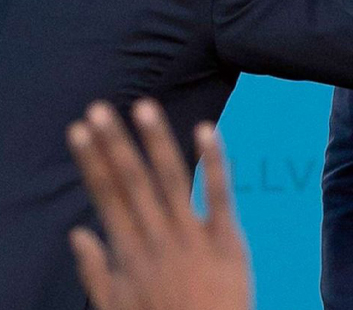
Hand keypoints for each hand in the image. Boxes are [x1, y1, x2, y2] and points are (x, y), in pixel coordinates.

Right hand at [66, 100, 248, 309]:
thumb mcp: (117, 307)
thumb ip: (96, 272)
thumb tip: (78, 234)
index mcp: (129, 255)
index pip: (106, 197)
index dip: (93, 161)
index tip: (80, 130)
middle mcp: (157, 242)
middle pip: (132, 184)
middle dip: (115, 145)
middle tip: (100, 108)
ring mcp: (193, 240)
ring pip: (171, 182)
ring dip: (156, 143)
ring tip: (144, 108)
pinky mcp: (228, 243)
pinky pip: (220, 197)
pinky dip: (213, 163)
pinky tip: (207, 131)